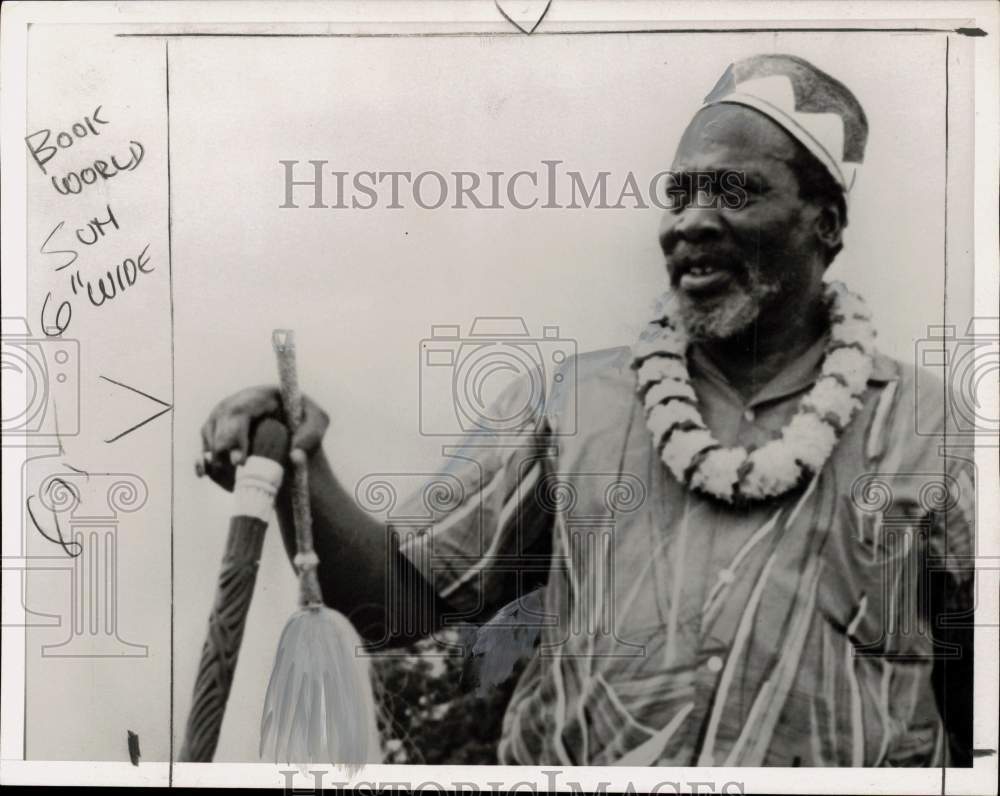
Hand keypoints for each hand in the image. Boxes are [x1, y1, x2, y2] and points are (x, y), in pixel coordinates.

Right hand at [195, 386, 329, 489]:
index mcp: (259, 395)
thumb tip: (295, 455)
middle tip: (233, 472)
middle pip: (219, 423)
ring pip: (210, 435)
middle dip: (223, 449)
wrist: (291, 443)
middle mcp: (235, 402)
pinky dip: (204, 463)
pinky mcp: (214, 434)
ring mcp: (222, 418)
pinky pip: (204, 447)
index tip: (240, 461)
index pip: (239, 411)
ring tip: (232, 478)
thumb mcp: (317, 425)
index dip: (234, 435)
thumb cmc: (304, 427)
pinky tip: (204, 473)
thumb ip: (311, 435)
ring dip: (216, 458)